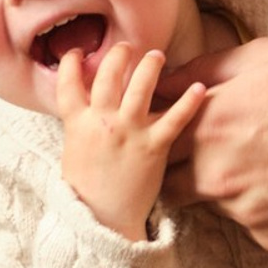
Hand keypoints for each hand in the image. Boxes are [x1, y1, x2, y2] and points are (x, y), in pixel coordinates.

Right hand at [57, 39, 208, 239]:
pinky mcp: (154, 147)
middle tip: (128, 47)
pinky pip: (175, 118)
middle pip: (109, 76)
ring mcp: (128, 132)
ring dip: (150, 66)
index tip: (77, 51)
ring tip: (157, 55)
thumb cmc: (86, 190)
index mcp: (77, 124)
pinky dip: (188, 101)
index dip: (72, 63)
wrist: (103, 221)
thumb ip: (80, 127)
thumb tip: (85, 107)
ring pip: (141, 87)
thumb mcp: (72, 153)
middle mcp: (102, 122)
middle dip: (119, 55)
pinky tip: (199, 88)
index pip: (68, 84)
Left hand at [155, 36, 267, 253]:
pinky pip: (255, 226)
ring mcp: (243, 212)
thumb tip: (165, 78)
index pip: (153, 141)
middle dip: (182, 171)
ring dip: (230, 189)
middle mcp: (215, 174)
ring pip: (215, 206)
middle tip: (222, 152)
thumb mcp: (266, 55)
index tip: (176, 130)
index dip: (161, 135)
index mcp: (208, 124)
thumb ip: (204, 68)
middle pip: (169, 185)